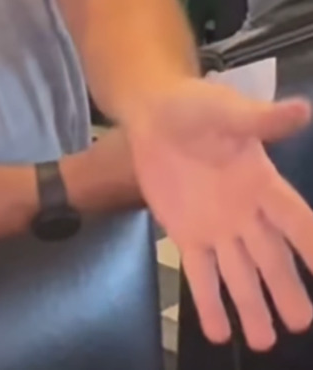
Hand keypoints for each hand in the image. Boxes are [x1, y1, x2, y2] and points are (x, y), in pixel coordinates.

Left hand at [127, 78, 312, 350]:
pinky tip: (218, 333)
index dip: (311, 244)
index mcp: (261, 182)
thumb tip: (302, 109)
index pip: (294, 219)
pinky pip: (200, 273)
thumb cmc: (194, 107)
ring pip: (239, 274)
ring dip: (252, 306)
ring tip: (265, 341)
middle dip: (286, 289)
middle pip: (270, 257)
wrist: (152, 112)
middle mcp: (245, 212)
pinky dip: (208, 302)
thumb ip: (260, 120)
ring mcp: (215, 226)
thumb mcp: (225, 110)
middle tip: (301, 322)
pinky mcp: (185, 233)